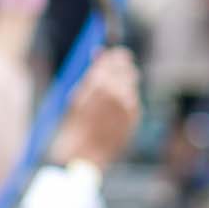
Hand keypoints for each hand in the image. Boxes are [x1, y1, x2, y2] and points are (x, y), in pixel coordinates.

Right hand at [50, 46, 140, 169]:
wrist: (82, 156)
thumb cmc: (74, 126)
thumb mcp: (76, 96)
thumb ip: (91, 73)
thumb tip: (100, 51)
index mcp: (98, 81)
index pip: (115, 57)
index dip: (114, 57)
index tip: (113, 58)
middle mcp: (116, 88)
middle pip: (127, 67)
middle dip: (120, 69)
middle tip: (111, 78)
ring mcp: (127, 102)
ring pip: (131, 82)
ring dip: (123, 86)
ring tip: (107, 102)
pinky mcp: (134, 114)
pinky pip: (133, 99)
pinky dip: (126, 103)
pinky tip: (112, 115)